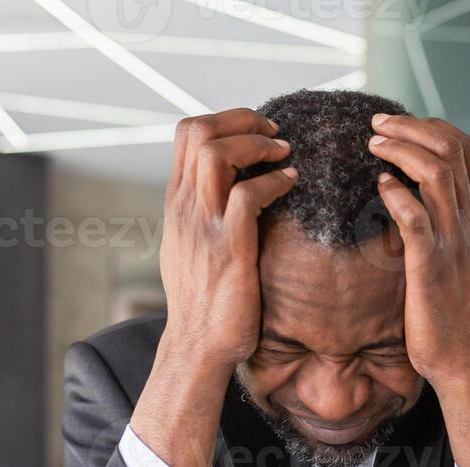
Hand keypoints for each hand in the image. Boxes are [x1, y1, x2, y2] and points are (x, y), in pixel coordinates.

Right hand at [133, 109, 295, 466]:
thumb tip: (229, 193)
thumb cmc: (203, 300)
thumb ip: (204, 215)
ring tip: (284, 152)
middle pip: (198, 131)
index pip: (186, 134)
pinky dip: (274, 181)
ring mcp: (204, 226)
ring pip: (216, 153)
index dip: (226, 119)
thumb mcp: (192, 247)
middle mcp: (185, 207)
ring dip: (257, 144)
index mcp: (177, 203)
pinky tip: (291, 184)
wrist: (197, 345)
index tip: (258, 130)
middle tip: (276, 132)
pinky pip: (249, 195)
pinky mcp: (229, 248)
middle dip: (242, 119)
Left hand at [369, 114, 469, 466]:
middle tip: (376, 127)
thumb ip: (459, 232)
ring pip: (435, 172)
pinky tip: (377, 187)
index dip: (431, 126)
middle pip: (451, 148)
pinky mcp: (431, 267)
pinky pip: (414, 217)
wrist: (467, 362)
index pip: (466, 149)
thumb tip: (439, 208)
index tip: (399, 126)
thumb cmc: (461, 319)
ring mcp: (454, 243)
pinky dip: (395, 195)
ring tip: (372, 145)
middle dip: (410, 127)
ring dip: (400, 150)